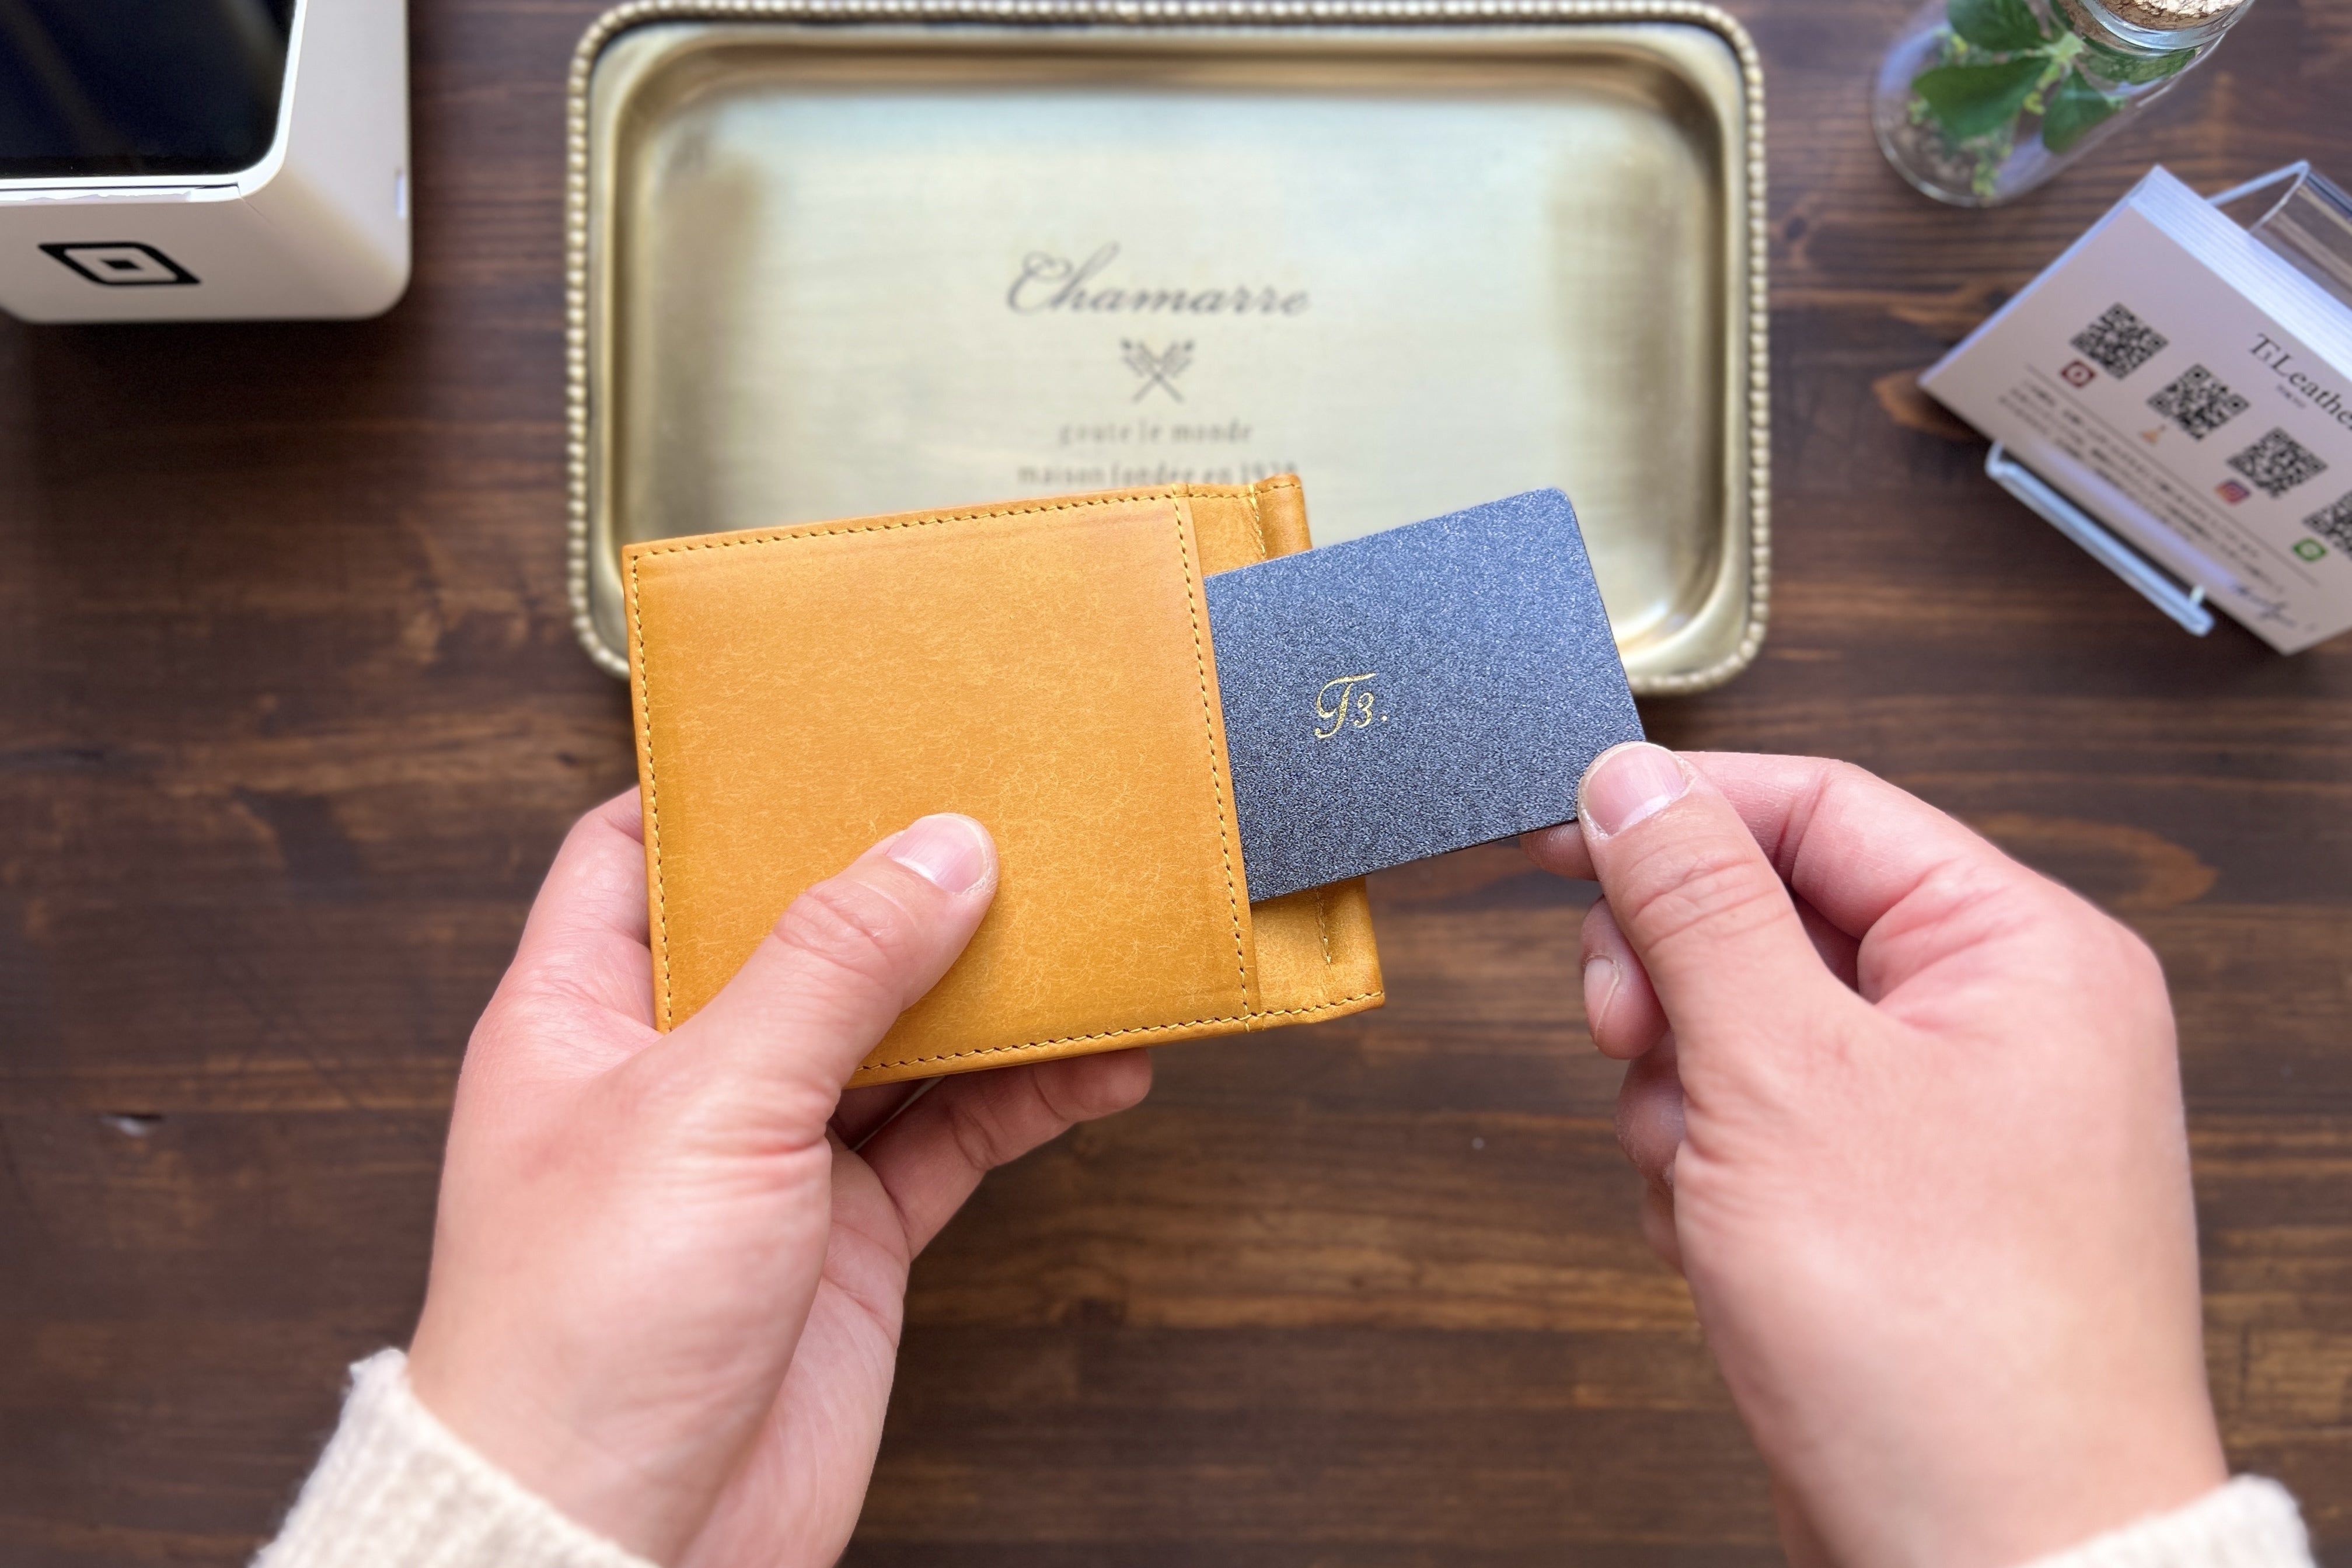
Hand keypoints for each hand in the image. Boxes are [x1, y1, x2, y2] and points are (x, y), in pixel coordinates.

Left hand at [406, 792, 1149, 1565]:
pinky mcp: (848, 1236)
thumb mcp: (707, 1105)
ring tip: (1083, 928)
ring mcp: (770, 1156)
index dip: (725, 790)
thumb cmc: (584, 1333)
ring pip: (896, 1033)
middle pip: (796, 935)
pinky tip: (1100, 1064)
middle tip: (992, 807)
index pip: (638, 854)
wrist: (621, 1545)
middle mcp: (676, 1073)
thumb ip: (829, 968)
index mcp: (581, 1014)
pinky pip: (954, 1137)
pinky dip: (1028, 1097)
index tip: (828, 727)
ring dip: (988, 991)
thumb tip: (938, 848)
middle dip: (893, 879)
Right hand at [1524, 746, 2224, 1567]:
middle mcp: (1999, 1020)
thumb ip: (1696, 906)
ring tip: (1697, 1176)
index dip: (1678, 813)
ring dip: (1682, 1093)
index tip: (1560, 837)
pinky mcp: (1897, 1201)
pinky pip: (1762, 1124)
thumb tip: (1631, 781)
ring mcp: (1948, 1117)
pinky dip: (1708, 1169)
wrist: (1989, 1558)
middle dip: (1676, 983)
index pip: (1821, 808)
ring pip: (1749, 1027)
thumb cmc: (1937, 1339)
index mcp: (2019, 951)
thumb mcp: (1781, 1075)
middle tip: (1628, 1036)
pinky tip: (1714, 1237)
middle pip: (1776, 916)